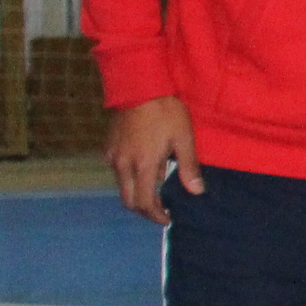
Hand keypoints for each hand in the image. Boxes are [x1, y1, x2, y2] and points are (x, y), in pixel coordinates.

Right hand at [105, 96, 201, 224]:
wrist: (139, 87)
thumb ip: (188, 167)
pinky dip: (131, 179)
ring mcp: (112, 156)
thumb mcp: (184, 139)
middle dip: (145, 210)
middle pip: (128, 200)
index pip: (144, 203)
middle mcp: (122, 164)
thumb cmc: (165, 112)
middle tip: (162, 211)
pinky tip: (146, 171)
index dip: (156, 215)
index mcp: (142, 165)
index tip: (168, 219)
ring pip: (122, 186)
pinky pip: (117, 171)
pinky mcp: (108, 147)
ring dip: (138, 194)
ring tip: (158, 190)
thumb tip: (197, 192)